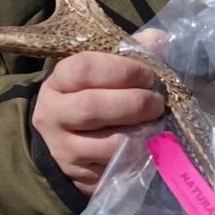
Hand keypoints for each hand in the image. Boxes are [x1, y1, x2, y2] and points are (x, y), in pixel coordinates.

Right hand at [32, 52, 164, 195]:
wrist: (62, 138)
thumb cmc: (90, 95)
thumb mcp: (101, 71)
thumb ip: (130, 53)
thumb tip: (160, 39)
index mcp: (57, 82)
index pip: (85, 69)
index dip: (123, 70)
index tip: (148, 75)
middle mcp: (53, 115)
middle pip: (94, 108)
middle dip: (134, 104)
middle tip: (157, 103)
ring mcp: (63, 149)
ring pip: (107, 144)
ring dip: (140, 134)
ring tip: (155, 125)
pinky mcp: (79, 176)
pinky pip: (115, 170)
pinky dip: (137, 159)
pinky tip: (148, 148)